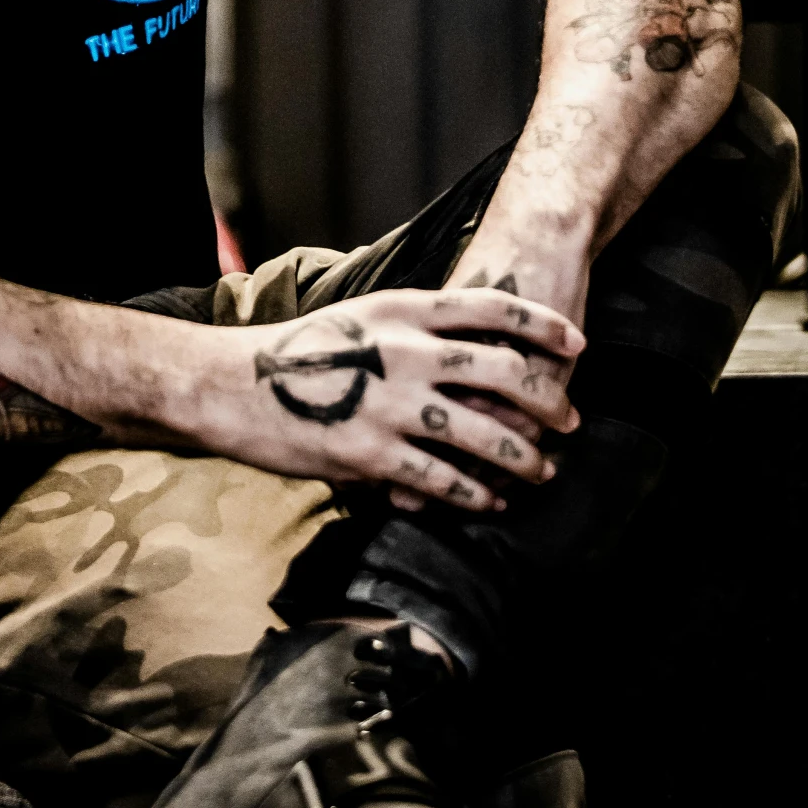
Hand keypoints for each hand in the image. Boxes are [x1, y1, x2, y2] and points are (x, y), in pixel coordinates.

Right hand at [190, 287, 584, 513]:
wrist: (231, 384)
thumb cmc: (297, 352)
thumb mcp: (358, 320)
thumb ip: (410, 329)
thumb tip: (467, 347)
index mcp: (400, 308)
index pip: (489, 306)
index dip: (541, 323)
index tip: (576, 341)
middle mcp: (403, 350)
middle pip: (502, 371)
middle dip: (547, 400)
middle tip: (569, 419)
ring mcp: (390, 403)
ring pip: (484, 435)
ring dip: (523, 459)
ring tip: (541, 471)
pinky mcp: (372, 453)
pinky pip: (442, 479)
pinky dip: (475, 494)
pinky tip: (491, 501)